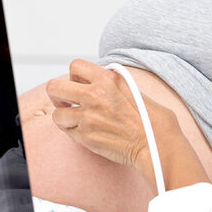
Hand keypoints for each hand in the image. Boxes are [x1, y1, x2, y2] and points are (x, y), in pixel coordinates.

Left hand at [45, 59, 175, 181]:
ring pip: (57, 113)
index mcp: (108, 79)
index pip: (75, 66)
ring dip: (64, 116)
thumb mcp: (133, 88)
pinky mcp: (86, 136)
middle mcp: (94, 95)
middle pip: (55, 87)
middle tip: (67, 101)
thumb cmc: (152, 119)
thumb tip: (98, 82)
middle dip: (58, 94)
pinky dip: (72, 131)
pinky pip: (66, 131)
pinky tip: (84, 131)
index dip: (74, 76)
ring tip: (75, 119)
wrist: (157, 144)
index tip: (79, 84)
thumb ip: (112, 82)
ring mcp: (87, 117)